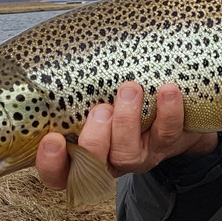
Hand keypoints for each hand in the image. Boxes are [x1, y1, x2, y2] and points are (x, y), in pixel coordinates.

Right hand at [35, 82, 217, 189]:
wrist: (172, 107)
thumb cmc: (118, 96)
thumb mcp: (94, 94)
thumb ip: (77, 87)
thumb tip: (65, 49)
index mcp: (81, 151)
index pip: (58, 171)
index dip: (50, 163)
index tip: (52, 139)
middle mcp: (108, 159)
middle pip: (92, 165)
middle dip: (94, 140)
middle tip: (100, 109)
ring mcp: (138, 155)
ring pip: (128, 153)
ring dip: (127, 121)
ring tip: (130, 89)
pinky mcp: (167, 144)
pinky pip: (167, 133)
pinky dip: (168, 112)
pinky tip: (167, 90)